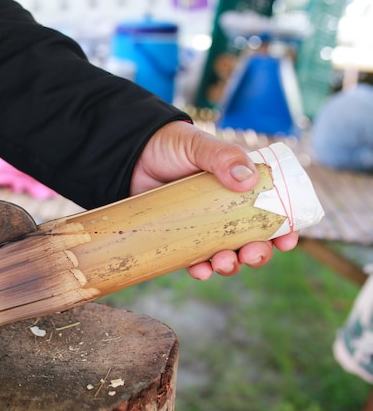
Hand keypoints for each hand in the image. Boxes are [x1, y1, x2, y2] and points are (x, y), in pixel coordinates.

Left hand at [130, 121, 298, 279]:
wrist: (129, 155)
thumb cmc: (169, 145)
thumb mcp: (198, 146)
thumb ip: (223, 156)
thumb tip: (248, 179)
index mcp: (240, 188)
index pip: (271, 211)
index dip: (283, 229)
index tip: (287, 240)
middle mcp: (226, 211)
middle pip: (252, 240)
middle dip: (258, 254)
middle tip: (251, 254)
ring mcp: (202, 226)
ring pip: (226, 255)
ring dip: (231, 265)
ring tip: (223, 263)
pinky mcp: (179, 237)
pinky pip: (194, 260)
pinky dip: (200, 270)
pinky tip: (200, 271)